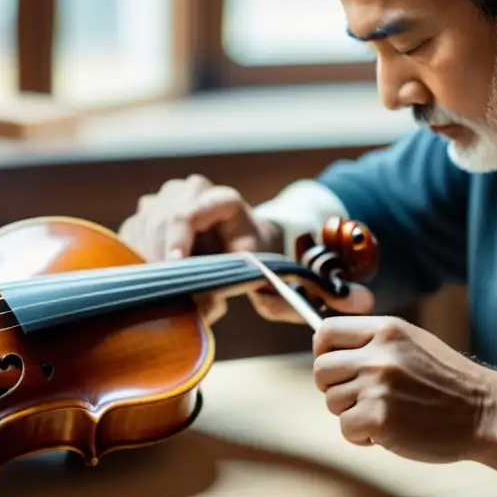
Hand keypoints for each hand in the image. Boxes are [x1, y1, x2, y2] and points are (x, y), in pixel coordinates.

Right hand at [119, 175, 373, 323]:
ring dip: (154, 265)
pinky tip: (161, 282)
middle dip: (170, 260)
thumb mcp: (288, 274)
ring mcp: (161, 202)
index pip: (200, 206)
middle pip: (164, 218)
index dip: (183, 231)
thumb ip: (322, 290)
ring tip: (186, 293)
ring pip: (141, 228)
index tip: (175, 263)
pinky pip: (127, 240)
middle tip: (191, 298)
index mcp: (227, 204)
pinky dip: (138, 264)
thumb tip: (368, 304)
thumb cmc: (263, 260)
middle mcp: (189, 193)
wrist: (241, 244)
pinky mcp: (141, 219)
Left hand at [312, 315, 496, 463]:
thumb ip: (374, 342)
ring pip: (332, 401)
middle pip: (322, 370)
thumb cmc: (448, 383)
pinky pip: (346, 428)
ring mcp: (377, 386)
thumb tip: (327, 348)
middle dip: (335, 388)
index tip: (336, 367)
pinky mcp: (379, 418)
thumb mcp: (413, 343)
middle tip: (362, 399)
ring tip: (385, 414)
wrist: (487, 413)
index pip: (326, 332)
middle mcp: (378, 354)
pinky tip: (389, 432)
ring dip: (352, 414)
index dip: (323, 352)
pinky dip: (363, 436)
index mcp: (386, 330)